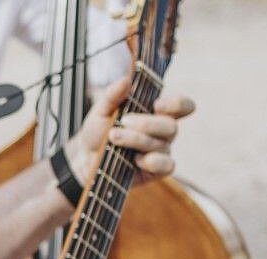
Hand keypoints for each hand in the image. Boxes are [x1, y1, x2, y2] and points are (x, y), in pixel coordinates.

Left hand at [67, 76, 195, 187]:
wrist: (84, 158)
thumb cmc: (97, 132)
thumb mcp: (101, 110)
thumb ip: (113, 95)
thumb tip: (126, 80)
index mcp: (156, 113)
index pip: (182, 106)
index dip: (176, 104)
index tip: (156, 104)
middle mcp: (162, 132)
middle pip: (171, 126)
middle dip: (146, 124)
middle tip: (123, 122)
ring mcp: (160, 152)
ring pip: (162, 145)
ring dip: (137, 140)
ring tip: (114, 137)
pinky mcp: (156, 171)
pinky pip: (167, 165)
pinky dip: (152, 161)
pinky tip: (135, 160)